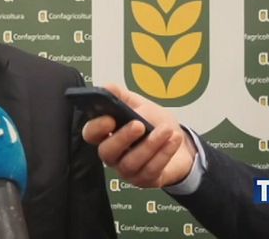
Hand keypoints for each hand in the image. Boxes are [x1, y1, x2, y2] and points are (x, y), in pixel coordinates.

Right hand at [82, 84, 196, 187]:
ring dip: (150, 145)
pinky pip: (151, 170)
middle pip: (106, 152)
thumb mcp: (138, 104)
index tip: (111, 118)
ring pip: (131, 163)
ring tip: (166, 130)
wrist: (178, 140)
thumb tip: (106, 88)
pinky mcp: (145, 180)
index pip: (90, 133)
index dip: (97, 128)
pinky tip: (173, 140)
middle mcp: (113, 155)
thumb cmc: (154, 123)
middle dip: (123, 138)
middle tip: (139, 125)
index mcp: (106, 134)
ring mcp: (127, 170)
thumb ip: (121, 95)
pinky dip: (164, 153)